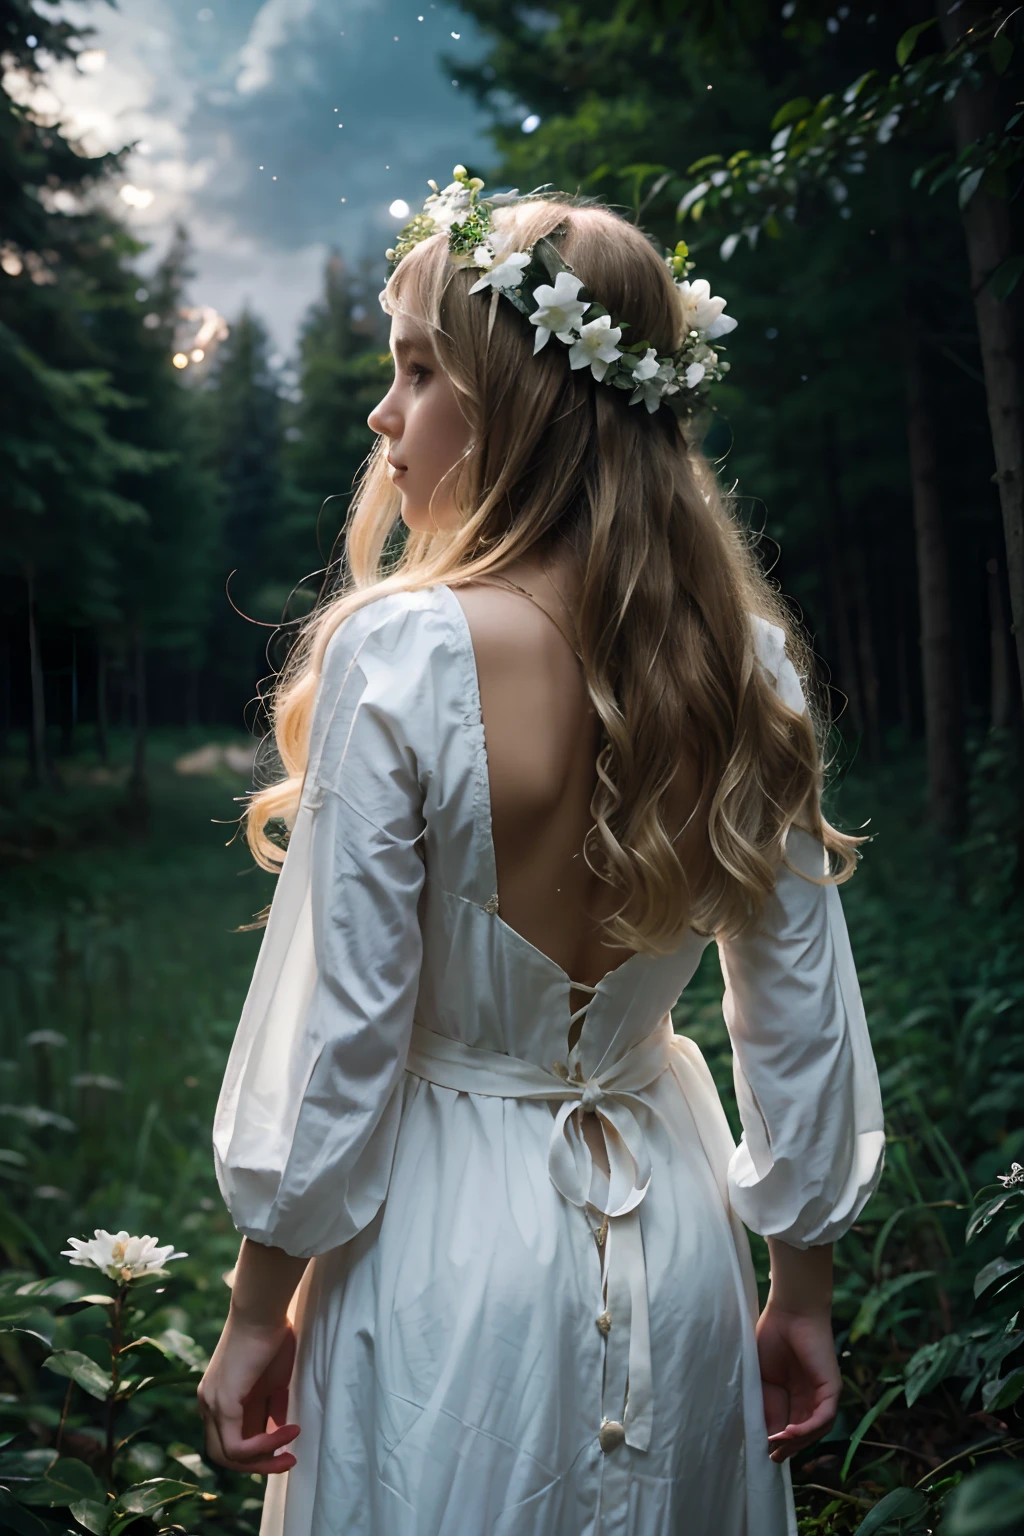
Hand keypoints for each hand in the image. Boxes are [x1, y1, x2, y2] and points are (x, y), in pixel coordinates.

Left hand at [197, 1313, 299, 1474]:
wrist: (263, 1309)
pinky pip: (236, 1445)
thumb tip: (279, 1431)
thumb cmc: (272, 1336)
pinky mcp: (221, 1402)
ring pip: (226, 1457)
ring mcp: (211, 1404)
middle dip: (257, 1465)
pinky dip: (263, 1447)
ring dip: (262, 1461)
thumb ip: (272, 1408)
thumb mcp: (274, 1381)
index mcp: (218, 1398)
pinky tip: (287, 1433)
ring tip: (291, 1452)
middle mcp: (208, 1403)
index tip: (287, 1449)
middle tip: (288, 1460)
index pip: (230, 1441)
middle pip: (223, 1456)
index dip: (258, 1452)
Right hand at [755, 1299, 839, 1463]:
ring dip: (797, 1443)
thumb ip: (765, 1403)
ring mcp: (823, 1393)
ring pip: (815, 1431)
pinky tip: (789, 1433)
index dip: (777, 1441)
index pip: (789, 1426)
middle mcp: (811, 1397)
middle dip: (788, 1448)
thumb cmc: (772, 1336)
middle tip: (770, 1457)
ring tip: (776, 1446)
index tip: (761, 1451)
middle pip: (804, 1434)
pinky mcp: (832, 1388)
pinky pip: (824, 1417)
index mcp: (795, 1394)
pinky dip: (808, 1429)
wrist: (789, 1310)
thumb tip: (764, 1434)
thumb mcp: (762, 1377)